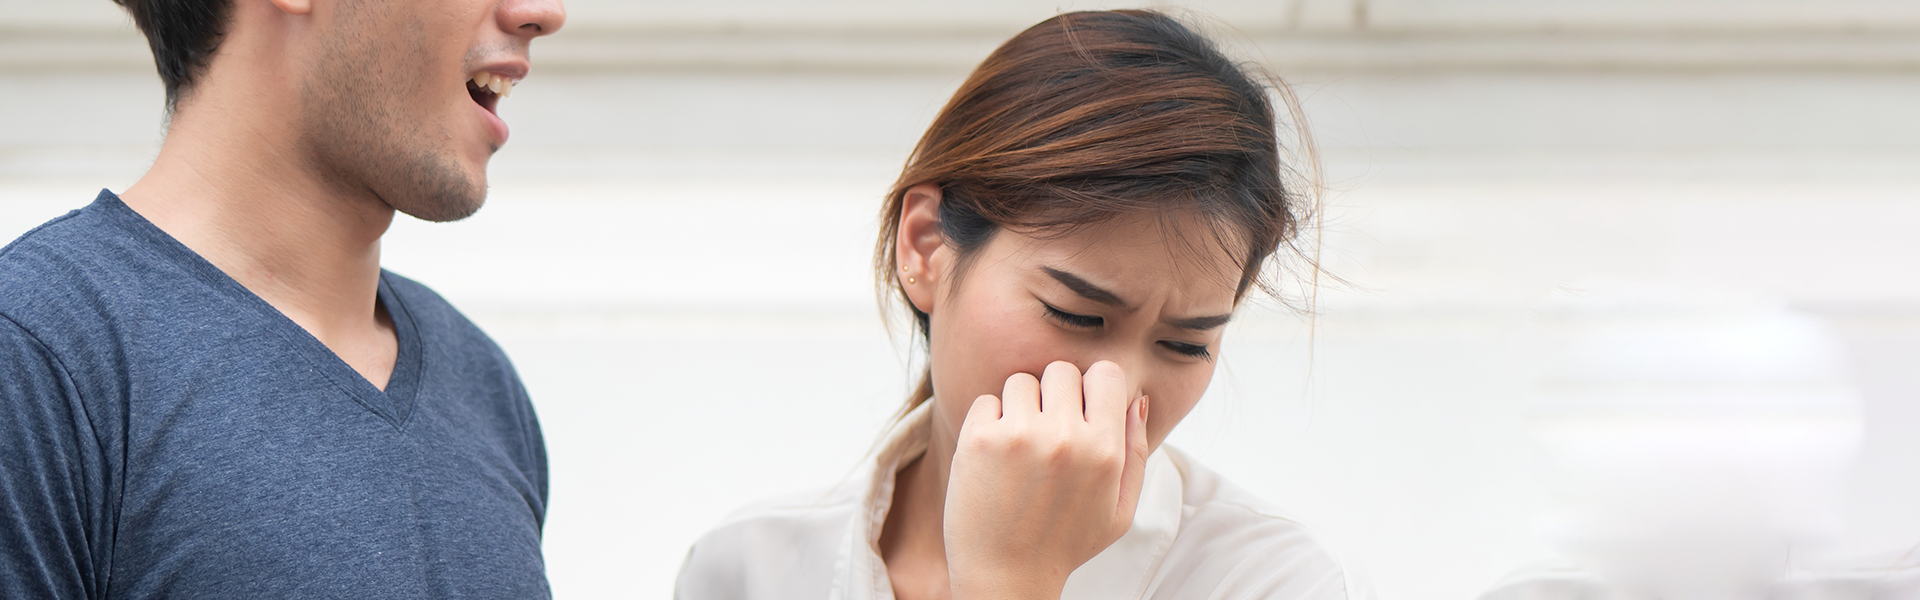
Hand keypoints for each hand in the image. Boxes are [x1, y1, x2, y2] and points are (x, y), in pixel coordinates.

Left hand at [943, 360, 1150, 599]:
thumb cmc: (1064, 543)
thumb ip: (1136, 452)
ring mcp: (1019, 436)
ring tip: (1020, 447)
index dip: (1093, 387)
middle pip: (1062, 371)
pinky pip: (987, 401)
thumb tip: (1137, 399)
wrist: (1005, 577)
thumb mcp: (1119, 510)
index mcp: (1104, 451)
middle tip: (1047, 433)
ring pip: (1022, 381)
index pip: (1106, 373)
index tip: (1081, 411)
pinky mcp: (978, 440)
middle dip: (1055, 395)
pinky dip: (989, 421)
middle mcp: (1065, 438)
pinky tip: (995, 457)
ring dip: (1020, 406)